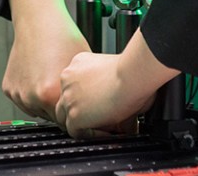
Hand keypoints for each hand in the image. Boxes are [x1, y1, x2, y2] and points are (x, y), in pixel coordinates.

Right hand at [3, 0, 89, 120]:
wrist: (39, 21)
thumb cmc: (62, 39)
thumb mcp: (80, 68)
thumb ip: (81, 93)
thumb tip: (89, 105)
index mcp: (50, 94)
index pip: (67, 120)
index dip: (74, 112)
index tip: (77, 105)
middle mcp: (31, 97)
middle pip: (51, 116)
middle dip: (59, 107)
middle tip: (65, 88)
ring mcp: (18, 93)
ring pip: (36, 109)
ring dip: (44, 101)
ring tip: (51, 78)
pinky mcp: (9, 88)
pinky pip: (24, 99)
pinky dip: (31, 92)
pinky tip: (40, 75)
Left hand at [55, 32, 172, 138]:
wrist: (132, 76)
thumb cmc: (131, 72)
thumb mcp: (115, 72)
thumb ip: (109, 85)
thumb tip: (120, 104)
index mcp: (78, 63)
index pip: (72, 85)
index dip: (85, 98)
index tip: (99, 105)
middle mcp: (68, 78)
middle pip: (65, 100)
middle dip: (79, 111)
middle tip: (99, 118)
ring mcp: (69, 97)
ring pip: (66, 117)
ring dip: (83, 124)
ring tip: (103, 127)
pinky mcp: (74, 114)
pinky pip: (75, 132)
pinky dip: (90, 134)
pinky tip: (107, 132)